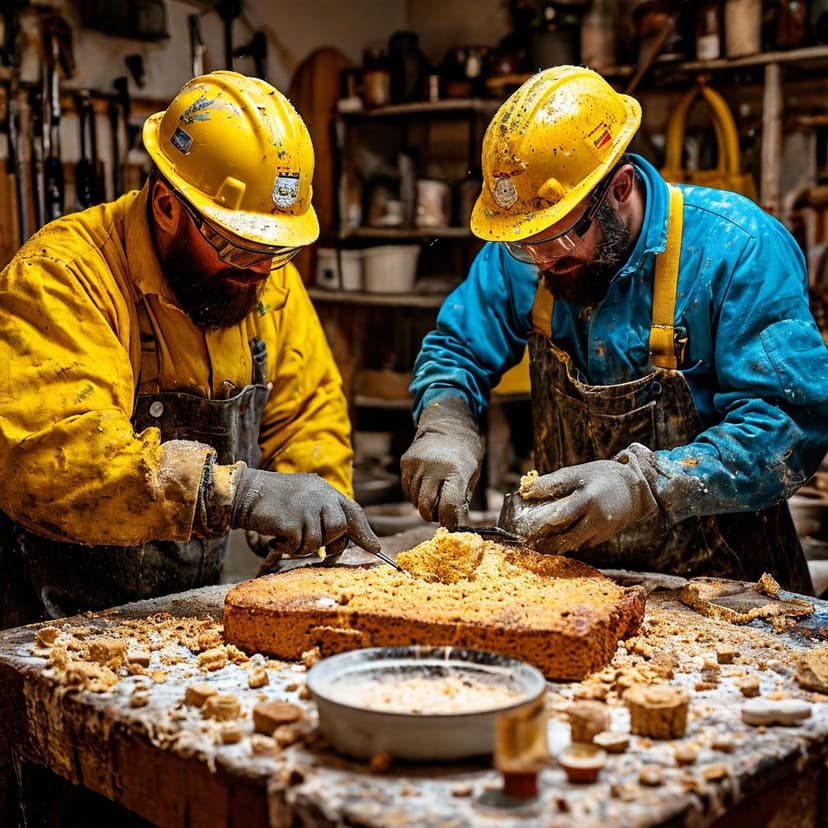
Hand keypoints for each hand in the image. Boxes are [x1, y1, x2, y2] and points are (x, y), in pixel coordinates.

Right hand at [231, 467, 380, 557]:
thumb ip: (325, 512)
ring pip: (319, 541)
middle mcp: (320, 496)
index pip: (353, 510)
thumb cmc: (274, 499)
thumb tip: (344, 539)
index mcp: (325, 489)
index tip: (375, 547)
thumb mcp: (305, 498)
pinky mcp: (292, 521)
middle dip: (329, 542)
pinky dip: (286, 548)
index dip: (365, 531)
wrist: (245, 492)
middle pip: (340, 528)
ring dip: (302, 546)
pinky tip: (275, 538)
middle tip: (314, 547)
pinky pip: (299, 546)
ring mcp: (307, 507)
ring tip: (286, 536)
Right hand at [400, 396, 484, 528]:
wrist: (448, 426)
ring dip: (424, 503)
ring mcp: (416, 465)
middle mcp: (433, 468)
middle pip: (425, 508)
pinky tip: (426, 482)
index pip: (448, 507)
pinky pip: (407, 489)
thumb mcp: (471, 475)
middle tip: (442, 513)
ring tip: (436, 491)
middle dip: (433, 516)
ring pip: (414, 500)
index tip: (452, 525)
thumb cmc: (465, 454)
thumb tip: (455, 524)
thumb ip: (462, 499)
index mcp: (454, 472)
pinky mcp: (405, 463)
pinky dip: (416, 492)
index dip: (450, 522)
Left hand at [499, 459, 658, 552]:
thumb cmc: (600, 476)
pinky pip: (584, 543)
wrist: (634, 487)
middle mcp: (598, 519)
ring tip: (538, 544)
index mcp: (589, 499)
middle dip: (547, 542)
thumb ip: (551, 482)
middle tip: (529, 542)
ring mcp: (604, 531)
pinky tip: (558, 539)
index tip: (527, 527)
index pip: (563, 516)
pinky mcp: (606, 537)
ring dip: (556, 545)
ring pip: (574, 544)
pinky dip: (571, 542)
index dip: (543, 524)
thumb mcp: (576, 473)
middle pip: (567, 537)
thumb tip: (526, 490)